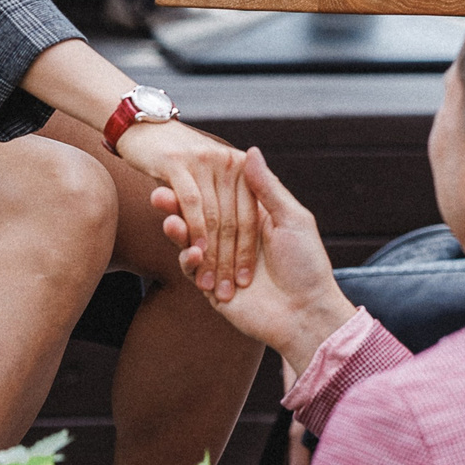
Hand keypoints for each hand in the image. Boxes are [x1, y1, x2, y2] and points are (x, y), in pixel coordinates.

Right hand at [113, 119, 257, 300]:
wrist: (142, 126)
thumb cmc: (185, 162)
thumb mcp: (221, 166)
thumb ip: (263, 185)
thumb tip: (277, 196)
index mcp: (242, 171)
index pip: (249, 217)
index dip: (247, 249)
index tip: (244, 280)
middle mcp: (227, 166)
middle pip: (233, 222)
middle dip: (230, 261)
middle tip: (226, 293)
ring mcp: (203, 164)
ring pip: (213, 220)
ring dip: (211, 257)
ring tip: (209, 285)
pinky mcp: (178, 166)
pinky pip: (192, 205)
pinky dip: (194, 233)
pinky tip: (193, 256)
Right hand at [158, 148, 354, 370]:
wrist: (306, 314)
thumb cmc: (306, 264)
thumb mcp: (291, 219)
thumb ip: (266, 187)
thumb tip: (251, 150)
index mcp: (254, 218)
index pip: (221, 197)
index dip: (202, 185)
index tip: (181, 169)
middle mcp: (235, 239)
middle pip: (200, 218)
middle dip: (178, 207)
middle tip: (159, 194)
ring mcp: (222, 263)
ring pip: (192, 242)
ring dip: (177, 231)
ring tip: (167, 220)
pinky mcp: (212, 288)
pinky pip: (193, 270)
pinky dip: (189, 259)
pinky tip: (191, 252)